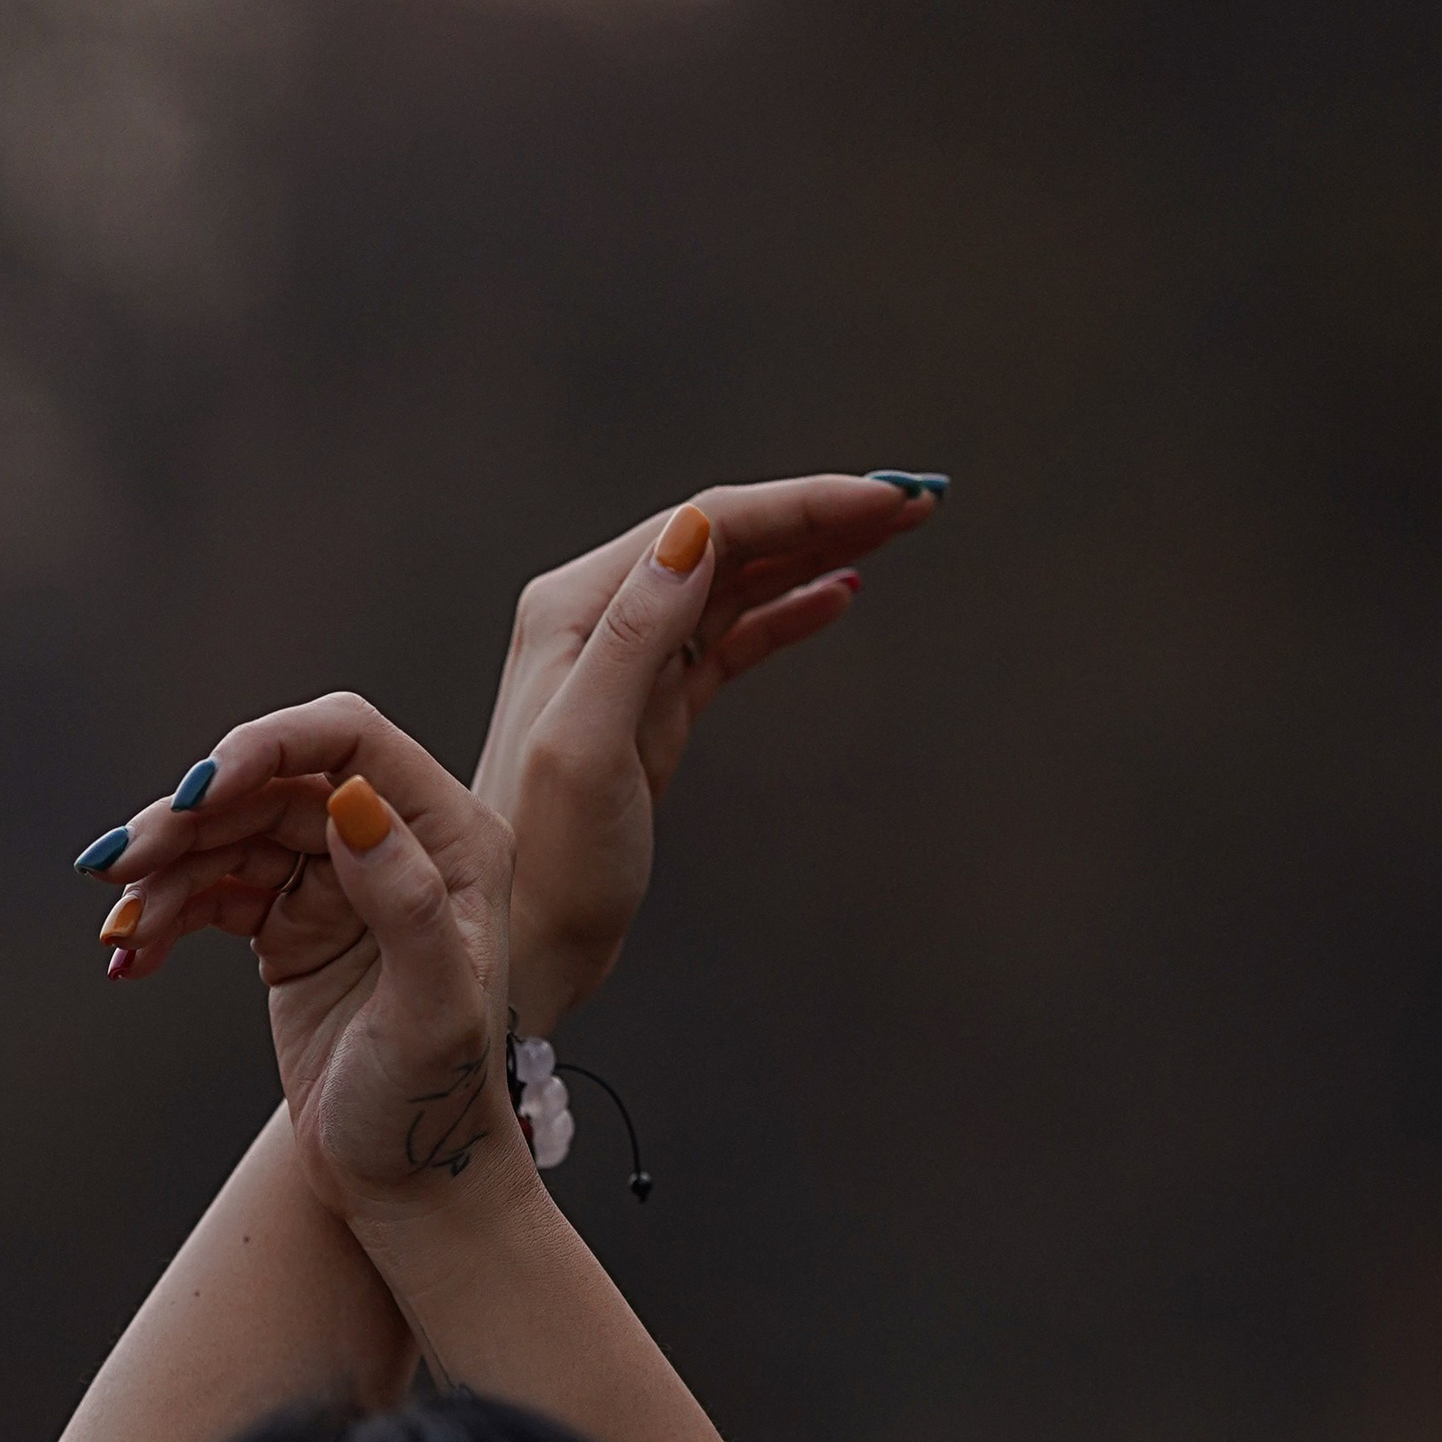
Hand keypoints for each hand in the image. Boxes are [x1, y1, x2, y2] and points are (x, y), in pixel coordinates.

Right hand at [88, 693, 520, 1228]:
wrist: (403, 1183)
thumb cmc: (433, 1103)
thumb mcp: (433, 1009)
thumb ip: (406, 901)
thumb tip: (353, 800)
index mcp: (451, 838)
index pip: (351, 740)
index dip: (266, 745)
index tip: (196, 790)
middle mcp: (395, 843)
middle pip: (272, 785)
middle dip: (190, 820)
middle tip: (121, 869)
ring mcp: (336, 882)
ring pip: (231, 837)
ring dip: (164, 874)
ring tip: (120, 929)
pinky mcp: (288, 924)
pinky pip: (212, 893)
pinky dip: (164, 918)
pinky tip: (126, 957)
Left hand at [474, 471, 941, 1030]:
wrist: (525, 945)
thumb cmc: (545, 861)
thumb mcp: (587, 745)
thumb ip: (636, 633)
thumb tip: (697, 534)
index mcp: (576, 611)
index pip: (706, 524)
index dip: (801, 504)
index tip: (886, 496)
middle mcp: (597, 621)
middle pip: (727, 539)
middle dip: (820, 514)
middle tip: (916, 502)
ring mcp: (628, 665)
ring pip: (735, 585)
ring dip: (813, 553)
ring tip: (896, 533)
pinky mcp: (654, 711)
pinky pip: (729, 641)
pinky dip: (785, 613)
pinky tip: (838, 593)